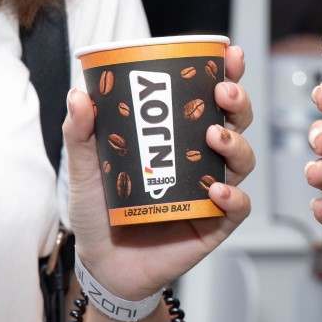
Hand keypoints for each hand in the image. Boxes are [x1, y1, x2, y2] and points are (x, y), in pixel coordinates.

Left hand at [64, 44, 254, 299]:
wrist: (103, 267)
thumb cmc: (99, 214)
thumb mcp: (86, 170)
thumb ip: (82, 134)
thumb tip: (79, 93)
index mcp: (179, 138)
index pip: (209, 100)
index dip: (226, 74)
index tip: (228, 54)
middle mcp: (201, 161)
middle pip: (236, 123)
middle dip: (238, 102)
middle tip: (222, 91)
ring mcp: (211, 192)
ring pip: (242, 160)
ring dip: (236, 144)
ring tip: (216, 136)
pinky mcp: (214, 224)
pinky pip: (237, 207)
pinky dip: (234, 197)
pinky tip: (218, 191)